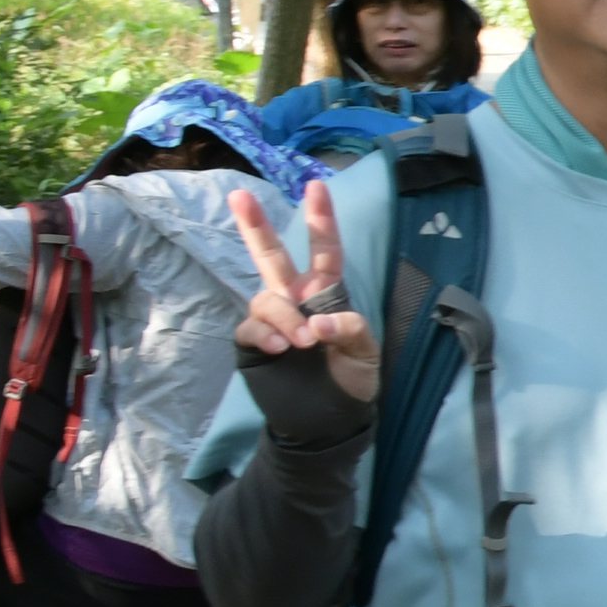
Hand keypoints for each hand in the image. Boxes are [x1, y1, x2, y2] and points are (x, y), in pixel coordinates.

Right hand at [223, 182, 381, 404]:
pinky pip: (251, 328)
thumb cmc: (351, 380)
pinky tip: (280, 348)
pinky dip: (265, 334)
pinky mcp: (252, 343)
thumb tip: (317, 322)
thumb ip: (350, 331)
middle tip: (241, 196)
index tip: (316, 185)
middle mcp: (294, 300)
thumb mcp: (365, 354)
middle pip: (272, 256)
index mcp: (326, 295)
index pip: (324, 251)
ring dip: (284, 316)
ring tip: (302, 343)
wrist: (328, 421)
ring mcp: (271, 321)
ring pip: (265, 299)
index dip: (321, 220)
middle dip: (256, 226)